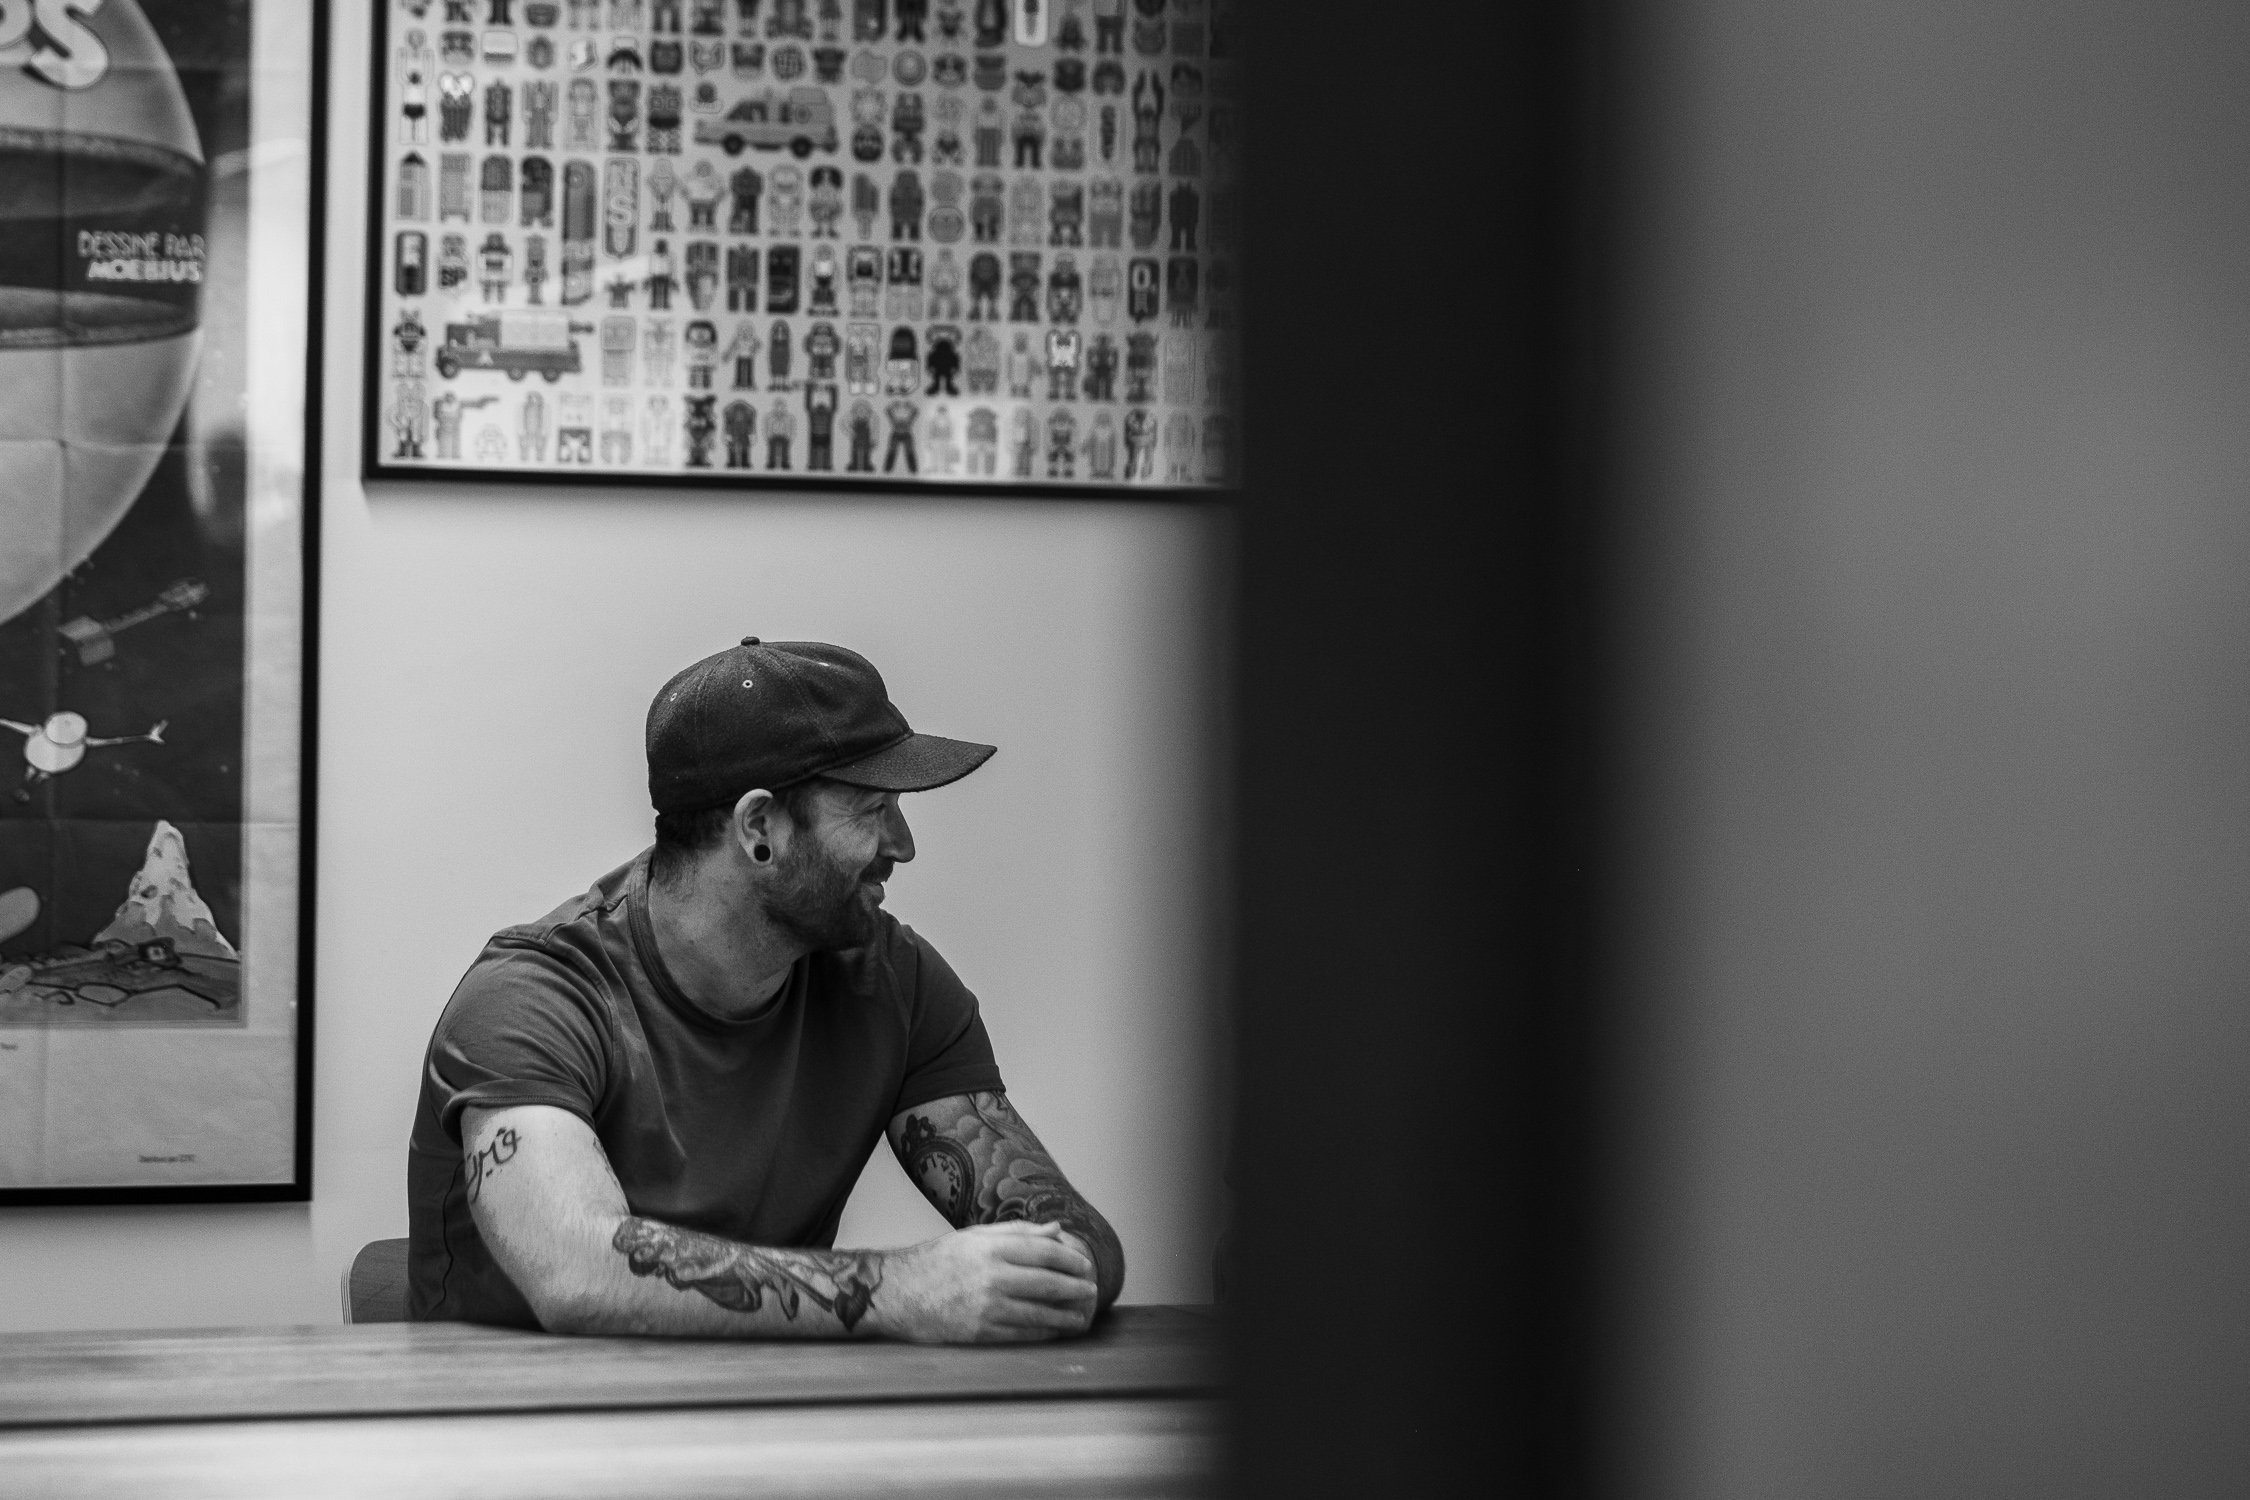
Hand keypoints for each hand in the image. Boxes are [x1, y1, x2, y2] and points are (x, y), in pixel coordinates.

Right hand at [873, 1222, 1099, 1343]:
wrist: (898, 1293)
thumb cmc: (938, 1261)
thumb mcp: (975, 1237)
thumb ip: (1018, 1232)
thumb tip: (1057, 1230)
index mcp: (991, 1248)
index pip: (1045, 1251)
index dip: (1071, 1259)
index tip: (1086, 1265)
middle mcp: (991, 1276)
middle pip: (1048, 1283)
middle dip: (1076, 1288)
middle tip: (1092, 1291)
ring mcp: (986, 1307)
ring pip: (1040, 1313)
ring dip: (1067, 1317)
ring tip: (1082, 1317)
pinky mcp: (980, 1333)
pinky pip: (1022, 1334)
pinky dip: (1045, 1333)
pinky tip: (1057, 1331)